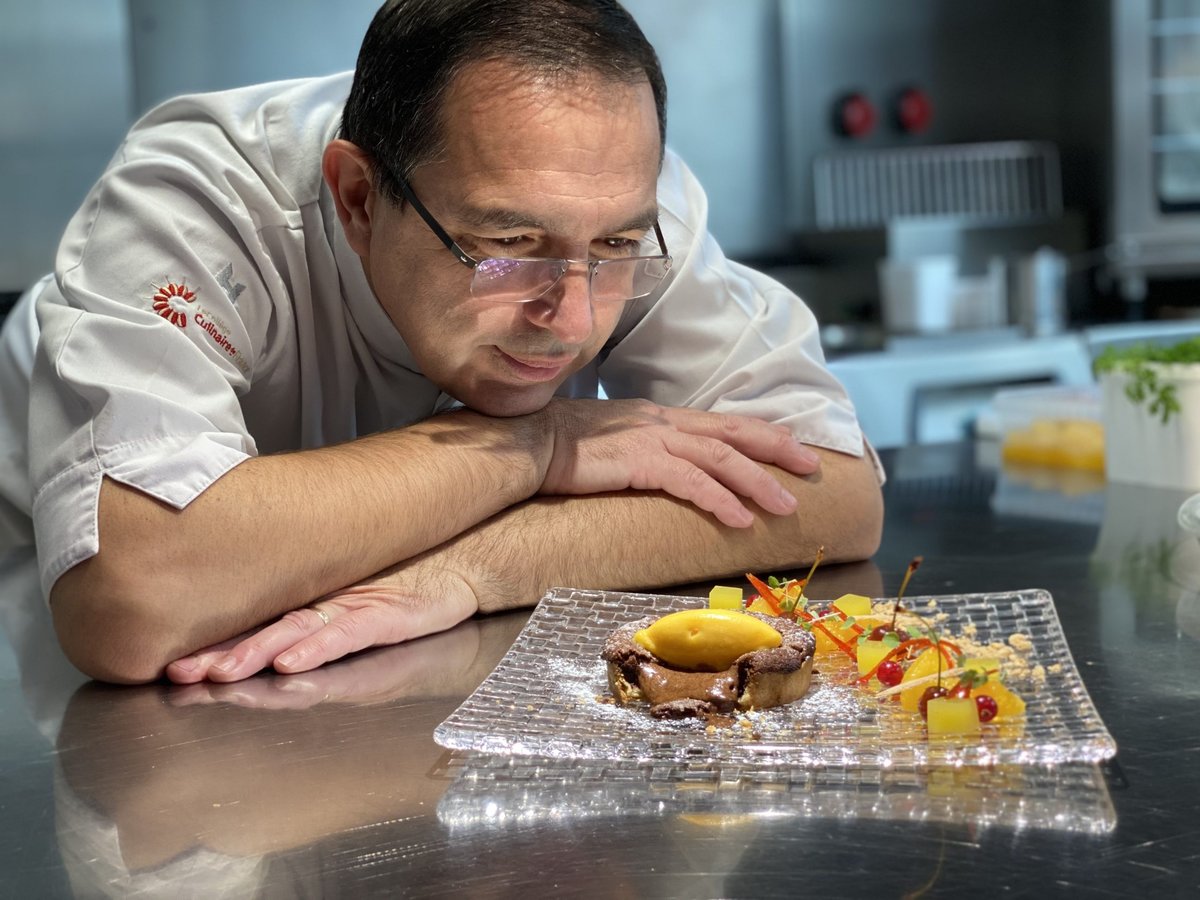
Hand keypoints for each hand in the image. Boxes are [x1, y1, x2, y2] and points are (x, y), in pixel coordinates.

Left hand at [166, 560, 479, 683]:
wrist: (459, 560)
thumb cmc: (408, 580)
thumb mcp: (355, 601)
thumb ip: (312, 611)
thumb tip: (265, 633)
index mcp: (312, 602)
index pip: (255, 624)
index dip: (214, 642)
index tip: (172, 660)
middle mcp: (325, 603)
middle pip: (264, 629)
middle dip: (220, 652)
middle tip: (180, 671)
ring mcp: (353, 607)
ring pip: (295, 631)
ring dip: (255, 652)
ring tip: (221, 670)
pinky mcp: (386, 614)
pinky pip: (345, 634)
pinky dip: (316, 647)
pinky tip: (291, 660)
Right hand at [540, 398, 820, 527]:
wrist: (525, 442)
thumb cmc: (558, 447)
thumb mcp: (610, 441)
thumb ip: (639, 449)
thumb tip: (657, 467)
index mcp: (657, 416)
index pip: (719, 422)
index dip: (759, 432)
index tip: (790, 445)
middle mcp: (661, 421)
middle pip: (732, 432)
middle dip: (776, 449)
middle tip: (811, 467)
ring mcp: (651, 438)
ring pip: (720, 458)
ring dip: (757, 482)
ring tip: (785, 505)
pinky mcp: (638, 461)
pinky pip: (690, 481)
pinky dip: (719, 500)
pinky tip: (739, 519)